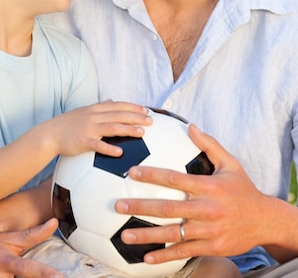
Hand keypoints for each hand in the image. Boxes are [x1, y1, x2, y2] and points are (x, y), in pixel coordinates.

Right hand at [51, 100, 151, 156]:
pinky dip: (109, 148)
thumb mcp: (84, 110)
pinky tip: (120, 152)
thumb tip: (111, 100)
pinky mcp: (83, 141)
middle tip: (151, 121)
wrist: (50, 133)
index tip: (146, 110)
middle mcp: (94, 116)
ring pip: (112, 128)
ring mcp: (88, 128)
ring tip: (142, 133)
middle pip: (118, 115)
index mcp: (95, 109)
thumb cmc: (68, 123)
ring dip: (128, 129)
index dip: (133, 107)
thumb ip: (99, 106)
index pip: (118, 105)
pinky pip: (98, 145)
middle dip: (136, 117)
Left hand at [114, 124, 276, 264]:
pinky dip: (165, 256)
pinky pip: (184, 252)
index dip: (152, 175)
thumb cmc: (243, 189)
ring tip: (124, 236)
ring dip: (147, 236)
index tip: (131, 172)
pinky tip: (146, 258)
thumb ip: (209, 145)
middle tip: (118, 206)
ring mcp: (208, 231)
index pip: (174, 178)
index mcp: (208, 186)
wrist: (265, 220)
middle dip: (141, 207)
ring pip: (173, 234)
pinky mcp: (211, 248)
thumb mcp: (230, 164)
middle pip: (168, 208)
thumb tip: (190, 125)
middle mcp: (206, 209)